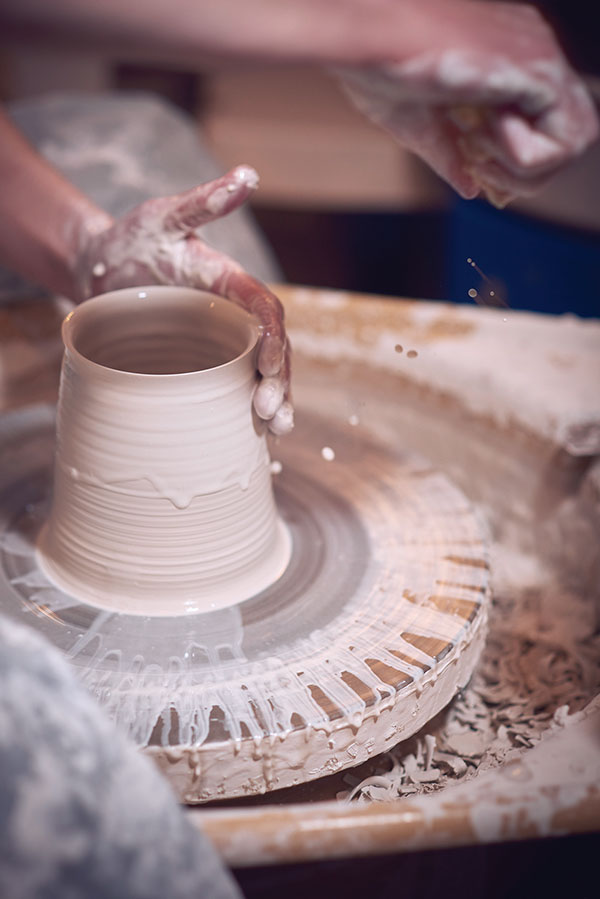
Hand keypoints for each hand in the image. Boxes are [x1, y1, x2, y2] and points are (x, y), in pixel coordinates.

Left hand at [72, 165, 291, 434]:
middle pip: (271, 351)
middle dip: (278, 384)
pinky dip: (244, 410)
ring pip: (258, 374)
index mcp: (231, 284)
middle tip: (268, 415)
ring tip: (276, 432)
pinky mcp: (200, 363)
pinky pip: (230, 387)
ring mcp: (218, 342)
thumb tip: (249, 175)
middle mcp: (233, 316)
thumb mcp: (164, 218)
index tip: (270, 368)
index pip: (266, 313)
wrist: (98, 268)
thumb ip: (205, 203)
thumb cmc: (131, 240)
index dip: (274, 340)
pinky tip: (254, 435)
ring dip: (273, 402)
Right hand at [336, 1, 598, 205]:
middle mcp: (534, 52)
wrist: (366, 36)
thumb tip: (470, 187)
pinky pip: (562, 141)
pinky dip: (519, 155)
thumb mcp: (419, 125)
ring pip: (576, 142)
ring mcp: (541, 56)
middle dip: (525, 173)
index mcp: (509, 59)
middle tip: (478, 160)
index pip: (546, 128)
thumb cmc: (378, 66)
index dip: (516, 163)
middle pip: (572, 139)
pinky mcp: (538, 68)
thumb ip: (451, 154)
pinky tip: (482, 129)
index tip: (472, 159)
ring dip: (522, 167)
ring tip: (477, 142)